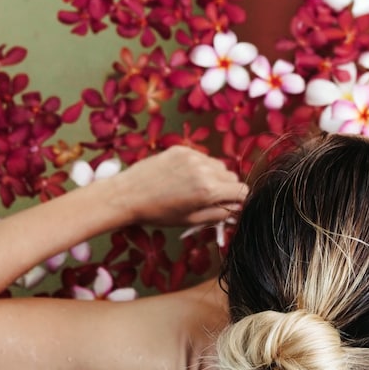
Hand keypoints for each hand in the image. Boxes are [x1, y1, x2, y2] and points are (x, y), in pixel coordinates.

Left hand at [108, 146, 247, 226]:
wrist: (127, 195)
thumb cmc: (157, 213)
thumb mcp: (190, 220)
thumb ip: (217, 214)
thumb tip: (234, 209)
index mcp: (208, 190)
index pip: (242, 190)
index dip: (239, 200)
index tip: (230, 205)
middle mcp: (204, 170)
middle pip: (232, 177)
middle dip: (226, 188)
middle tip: (210, 199)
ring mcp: (193, 156)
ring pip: (218, 165)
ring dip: (214, 176)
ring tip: (194, 188)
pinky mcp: (182, 149)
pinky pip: (202, 157)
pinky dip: (200, 167)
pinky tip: (183, 177)